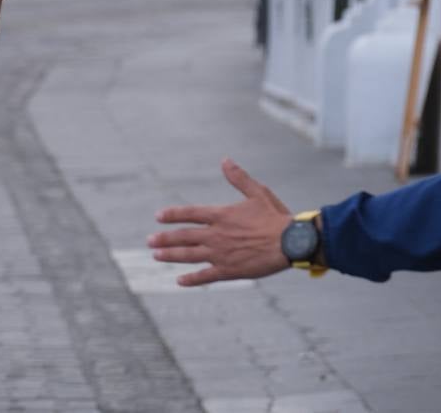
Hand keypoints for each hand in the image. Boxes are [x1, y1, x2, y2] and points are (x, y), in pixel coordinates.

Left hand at [148, 158, 292, 286]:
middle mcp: (216, 235)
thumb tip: (225, 160)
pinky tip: (179, 281)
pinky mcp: (230, 271)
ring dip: (171, 256)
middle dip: (165, 238)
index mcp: (221, 215)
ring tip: (155, 256)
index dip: (172, 214)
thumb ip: (238, 178)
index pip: (189, 213)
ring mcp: (221, 254)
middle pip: (184, 236)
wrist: (291, 243)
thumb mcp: (257, 192)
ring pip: (189, 256)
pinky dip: (192, 279)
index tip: (158, 217)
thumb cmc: (276, 216)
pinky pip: (206, 276)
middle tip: (149, 241)